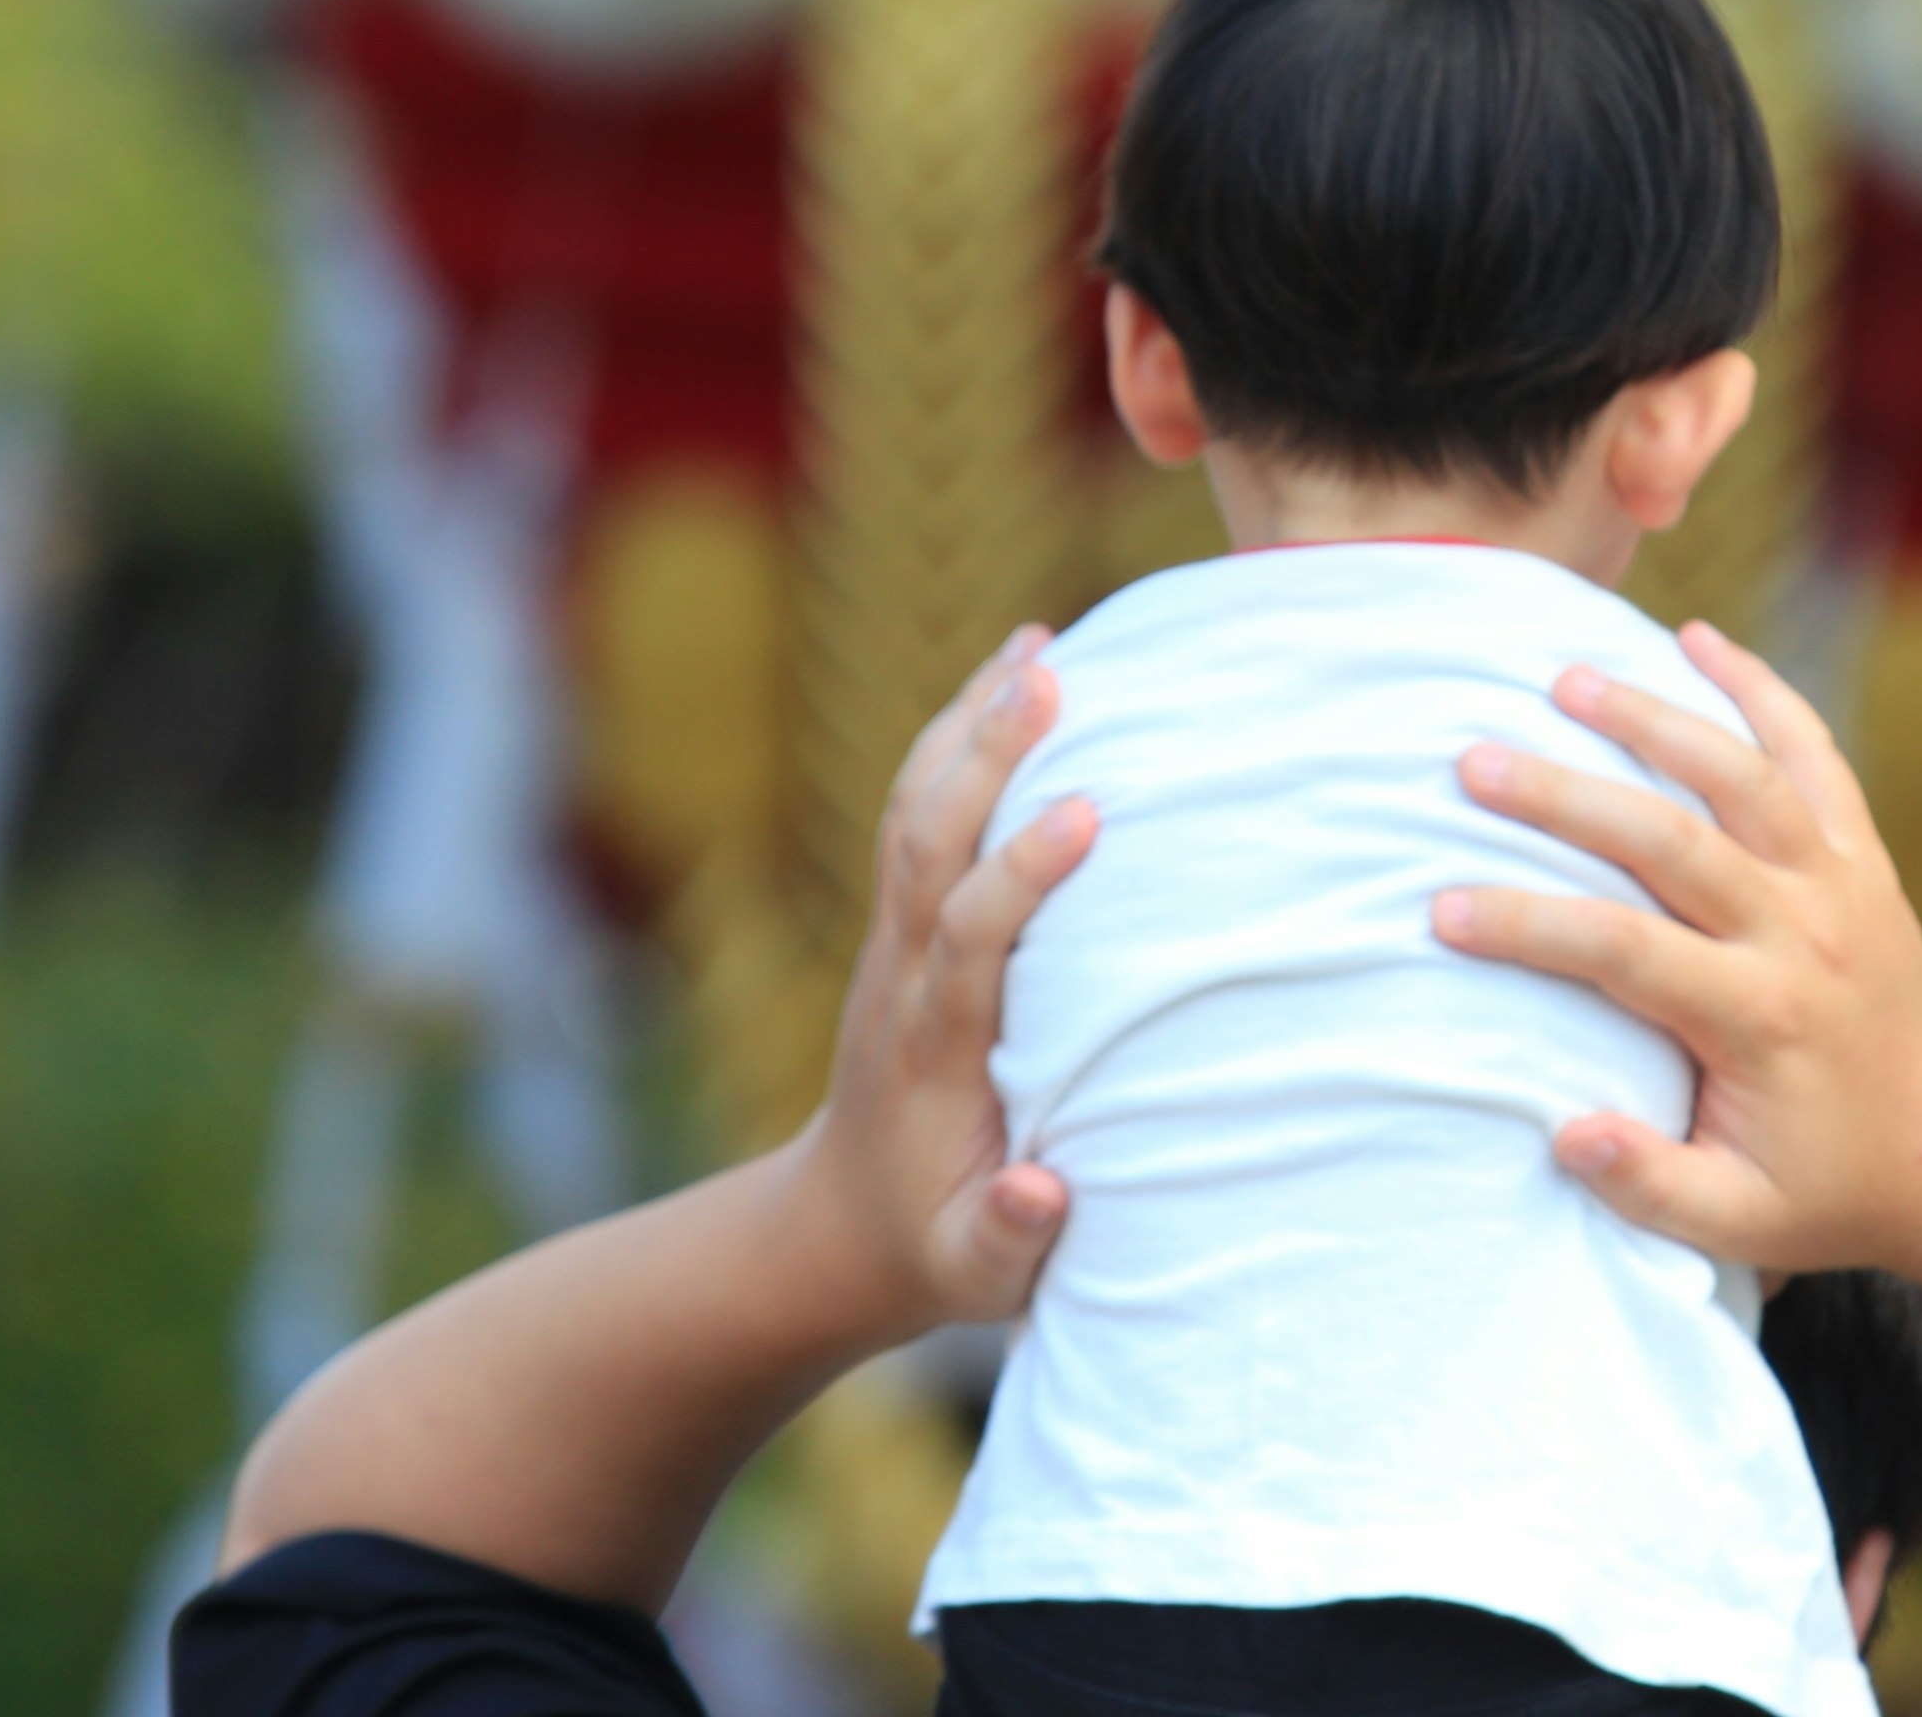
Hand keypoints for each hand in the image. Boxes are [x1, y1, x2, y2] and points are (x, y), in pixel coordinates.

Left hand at [801, 623, 1095, 1342]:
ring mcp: (895, 944)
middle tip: (1050, 670)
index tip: (1085, 812)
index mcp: (933, 1048)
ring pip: (916, 810)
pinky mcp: (903, 927)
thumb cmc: (931, 1248)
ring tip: (1039, 644)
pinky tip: (1012, 683)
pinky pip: (921, 813)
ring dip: (968, 723)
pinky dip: (960, 739)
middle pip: (927, 841)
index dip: (1018, 874)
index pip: (968, 938)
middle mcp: (903, 976)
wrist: (835, 1229)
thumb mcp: (971, 1277)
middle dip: (984, 753)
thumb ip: (1006, 1239)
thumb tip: (1045, 1190)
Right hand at [1433, 621, 1921, 1278]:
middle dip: (1567, 796)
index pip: (1625, 954)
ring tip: (1563, 677)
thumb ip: (1648, 1185)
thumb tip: (1564, 1131)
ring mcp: (1837, 881)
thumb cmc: (1833, 1188)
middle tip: (1473, 761)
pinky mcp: (1860, 854)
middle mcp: (1801, 932)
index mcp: (1760, 1018)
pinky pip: (1814, 752)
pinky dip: (1761, 688)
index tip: (1442, 908)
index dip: (1530, 927)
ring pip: (1742, 773)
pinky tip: (1697, 636)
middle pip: (1671, 840)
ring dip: (1654, 717)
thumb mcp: (1743, 1222)